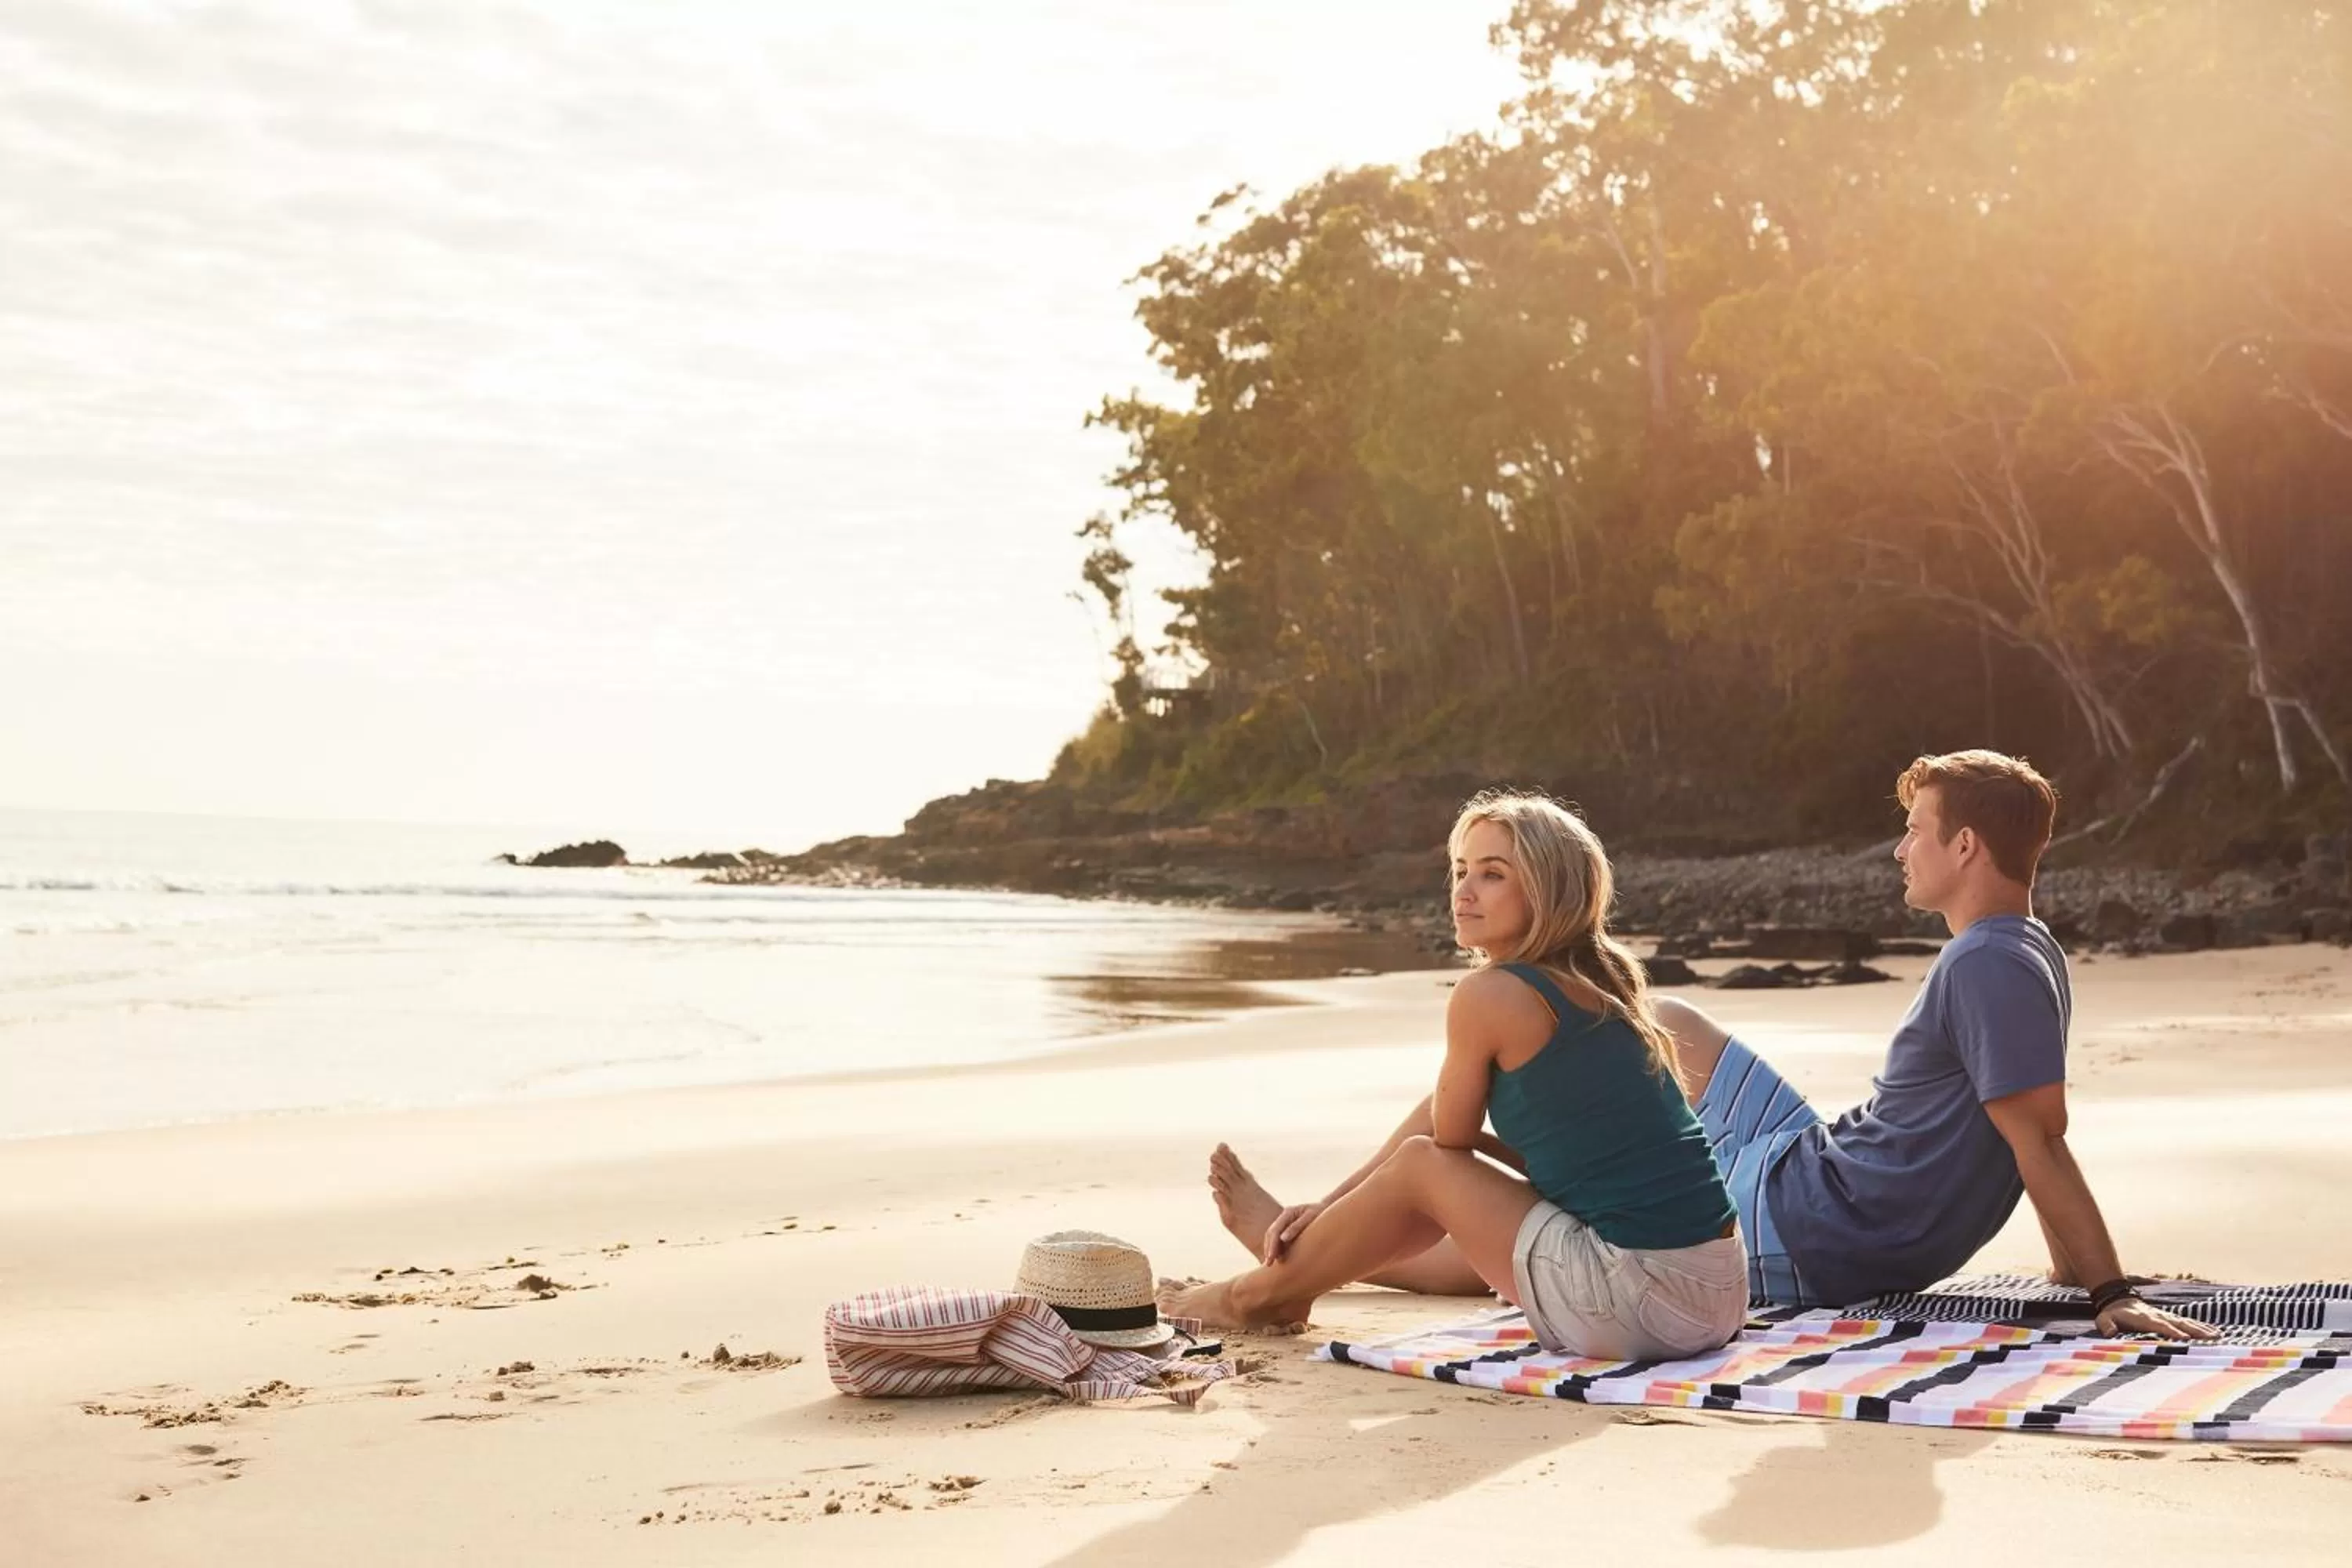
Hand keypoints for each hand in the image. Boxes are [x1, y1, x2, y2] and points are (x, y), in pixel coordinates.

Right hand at [1262, 1203, 1324, 1262]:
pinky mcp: (1289, 1229)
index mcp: (1288, 1212)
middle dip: (1268, 1248)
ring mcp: (1286, 1222)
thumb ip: (1297, 1226)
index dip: (1271, 1244)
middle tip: (1268, 1263)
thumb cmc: (1321, 1213)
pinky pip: (1279, 1239)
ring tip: (1270, 1263)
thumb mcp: (1311, 1217)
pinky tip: (1278, 1258)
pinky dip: (1277, 1248)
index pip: (1275, 1230)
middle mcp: (1284, 1217)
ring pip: (1273, 1237)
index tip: (1271, 1257)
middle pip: (1271, 1234)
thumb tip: (1283, 1238)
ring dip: (1270, 1249)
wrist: (1328, 1209)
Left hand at [2096, 1296, 2219, 1340]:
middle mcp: (2159, 1316)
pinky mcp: (2171, 1317)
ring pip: (2187, 1322)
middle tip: (2212, 1338)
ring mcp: (2166, 1316)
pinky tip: (2214, 1332)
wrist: (2117, 1299)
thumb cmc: (2112, 1314)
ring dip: (2202, 1329)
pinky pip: (2188, 1322)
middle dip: (2195, 1331)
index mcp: (2145, 1318)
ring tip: (2218, 1336)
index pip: (2161, 1325)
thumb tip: (2110, 1333)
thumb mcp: (2105, 1319)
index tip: (2185, 1339)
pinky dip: (2201, 1327)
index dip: (2172, 1331)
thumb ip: (2107, 1326)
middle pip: (2180, 1323)